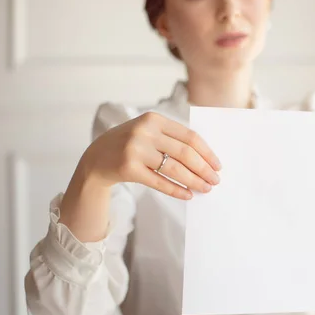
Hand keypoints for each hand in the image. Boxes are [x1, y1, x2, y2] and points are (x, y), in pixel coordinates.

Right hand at [82, 111, 221, 198]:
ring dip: (194, 181)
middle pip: (184, 153)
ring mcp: (135, 150)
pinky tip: (188, 195)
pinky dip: (176, 190)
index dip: (207, 153)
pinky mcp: (128, 168)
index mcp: (154, 119)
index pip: (189, 137)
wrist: (96, 157)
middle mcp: (144, 132)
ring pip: (174, 169)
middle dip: (204, 169)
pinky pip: (159, 182)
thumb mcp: (149, 132)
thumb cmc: (131, 145)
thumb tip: (206, 160)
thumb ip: (173, 139)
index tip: (218, 165)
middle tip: (215, 181)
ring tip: (205, 189)